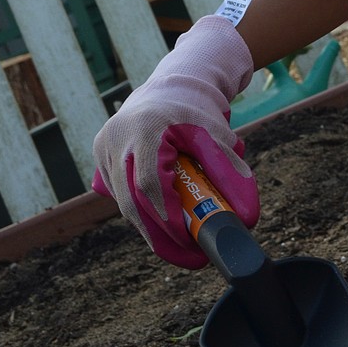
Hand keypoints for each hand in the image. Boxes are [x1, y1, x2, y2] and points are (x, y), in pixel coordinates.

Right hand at [92, 15, 257, 266]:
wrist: (167, 90)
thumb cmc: (194, 113)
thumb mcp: (214, 133)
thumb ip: (229, 167)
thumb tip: (247, 214)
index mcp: (147, 128)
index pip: (150, 182)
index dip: (165, 215)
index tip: (187, 240)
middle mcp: (119, 138)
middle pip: (132, 200)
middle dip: (159, 234)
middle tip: (189, 256)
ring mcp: (105, 148)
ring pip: (124, 202)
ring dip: (151, 229)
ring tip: (181, 249)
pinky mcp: (100, 157)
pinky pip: (120, 195)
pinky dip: (141, 214)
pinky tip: (163, 229)